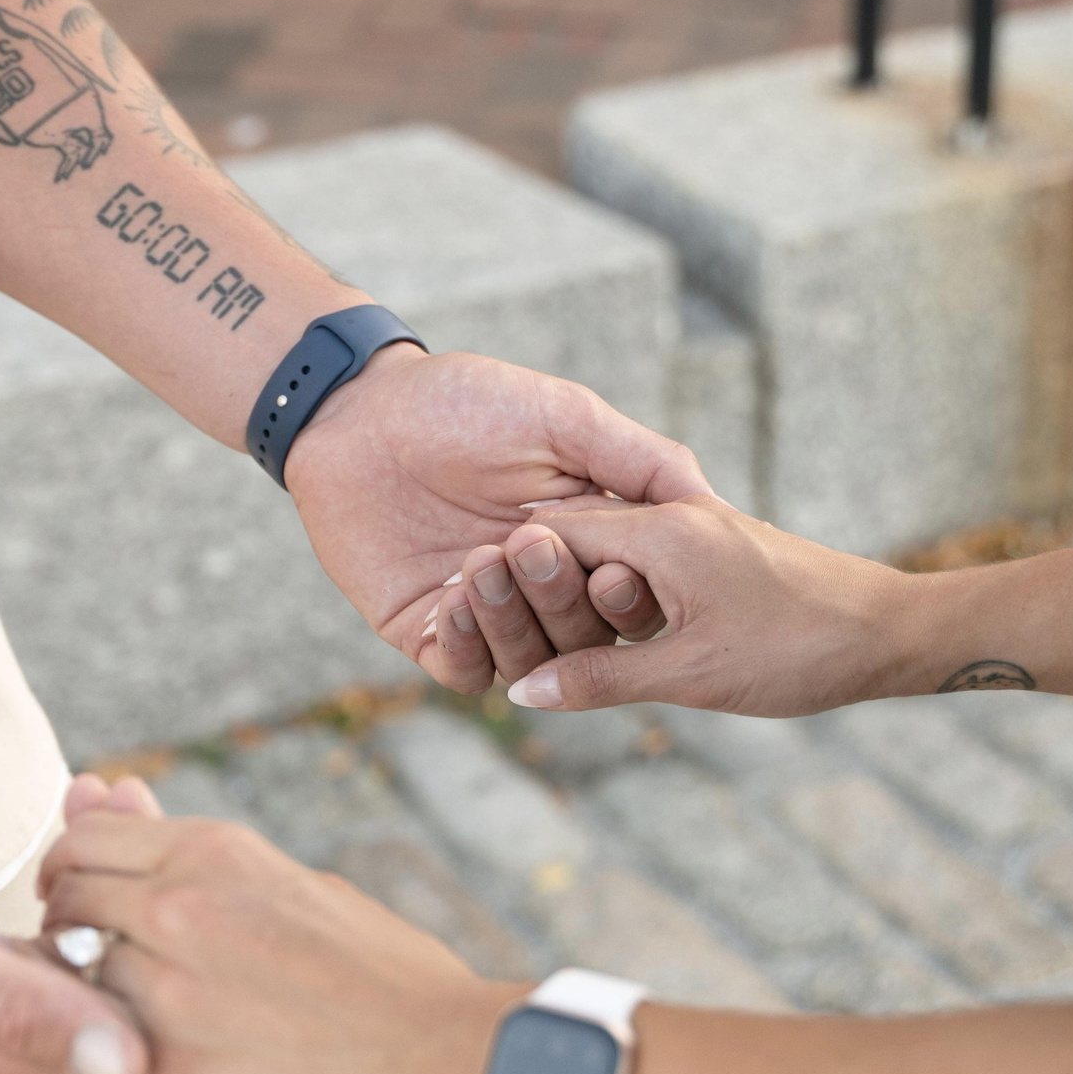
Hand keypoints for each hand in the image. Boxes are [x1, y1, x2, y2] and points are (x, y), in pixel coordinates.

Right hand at [0, 794, 146, 1073]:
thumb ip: (22, 1011)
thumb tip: (129, 1071)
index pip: (118, 1034)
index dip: (150, 942)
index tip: (163, 849)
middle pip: (105, 990)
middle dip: (137, 896)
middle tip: (138, 794)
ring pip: (82, 952)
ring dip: (109, 872)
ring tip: (114, 786)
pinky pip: (46, 932)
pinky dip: (73, 874)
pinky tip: (82, 806)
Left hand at [40, 789, 515, 1073]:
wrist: (440, 1063)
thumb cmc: (377, 971)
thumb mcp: (288, 885)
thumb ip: (187, 856)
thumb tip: (109, 791)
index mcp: (212, 854)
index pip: (87, 840)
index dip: (72, 868)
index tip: (81, 894)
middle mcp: (175, 911)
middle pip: (67, 905)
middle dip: (67, 927)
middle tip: (95, 957)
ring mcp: (164, 995)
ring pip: (78, 979)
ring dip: (92, 992)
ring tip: (146, 1011)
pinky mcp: (168, 1073)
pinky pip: (105, 1048)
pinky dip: (117, 1048)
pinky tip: (172, 1056)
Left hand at [285, 345, 709, 693]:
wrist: (361, 411)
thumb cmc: (466, 402)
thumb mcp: (567, 418)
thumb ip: (641, 461)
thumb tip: (711, 507)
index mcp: (589, 545)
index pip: (630, 597)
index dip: (629, 594)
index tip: (614, 566)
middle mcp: (543, 590)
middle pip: (585, 638)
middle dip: (562, 597)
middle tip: (531, 543)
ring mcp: (487, 616)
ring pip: (530, 662)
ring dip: (514, 618)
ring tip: (483, 559)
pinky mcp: (428, 632)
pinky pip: (465, 671)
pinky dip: (471, 646)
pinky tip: (455, 600)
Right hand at [460, 496, 909, 717]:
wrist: (892, 630)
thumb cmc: (798, 649)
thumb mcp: (690, 674)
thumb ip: (600, 678)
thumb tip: (521, 689)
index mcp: (660, 532)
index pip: (552, 535)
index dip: (504, 572)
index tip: (460, 606)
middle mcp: (675, 518)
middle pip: (575, 536)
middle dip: (528, 578)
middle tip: (476, 616)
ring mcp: (699, 533)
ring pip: (610, 550)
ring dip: (570, 587)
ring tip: (529, 631)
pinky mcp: (719, 554)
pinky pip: (643, 563)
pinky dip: (610, 591)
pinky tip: (598, 629)